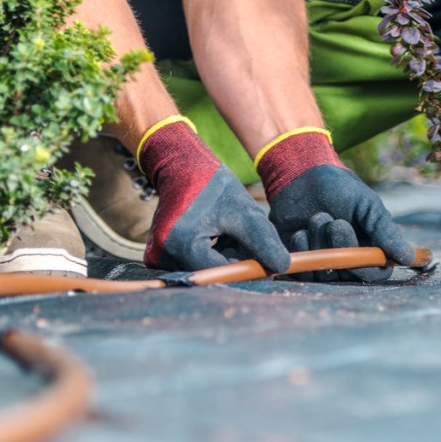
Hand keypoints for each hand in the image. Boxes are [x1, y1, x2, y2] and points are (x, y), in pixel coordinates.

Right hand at [139, 118, 289, 271]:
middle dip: (235, 260)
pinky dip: (211, 254)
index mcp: (182, 245)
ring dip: (224, 256)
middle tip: (245, 237)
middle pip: (212, 272)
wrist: (182, 169)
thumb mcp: (243, 212)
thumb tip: (282, 267)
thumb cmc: (213, 186)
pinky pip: (193, 263)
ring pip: (204, 269)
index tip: (265, 260)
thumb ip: (262, 241)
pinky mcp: (159, 255)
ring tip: (230, 231)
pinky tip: (218, 235)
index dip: (246, 267)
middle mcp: (163, 256)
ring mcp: (158, 257)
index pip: (222, 271)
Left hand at [257, 129, 414, 281]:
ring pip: (324, 273)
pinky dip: (302, 251)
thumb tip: (408, 258)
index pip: (376, 273)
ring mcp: (322, 261)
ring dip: (320, 245)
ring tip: (317, 217)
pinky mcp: (299, 261)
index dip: (367, 266)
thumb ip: (386, 231)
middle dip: (341, 248)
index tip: (359, 246)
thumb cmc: (339, 188)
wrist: (300, 176)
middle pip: (349, 275)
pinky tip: (300, 231)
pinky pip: (302, 272)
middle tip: (335, 222)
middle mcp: (347, 259)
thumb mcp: (368, 205)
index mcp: (369, 247)